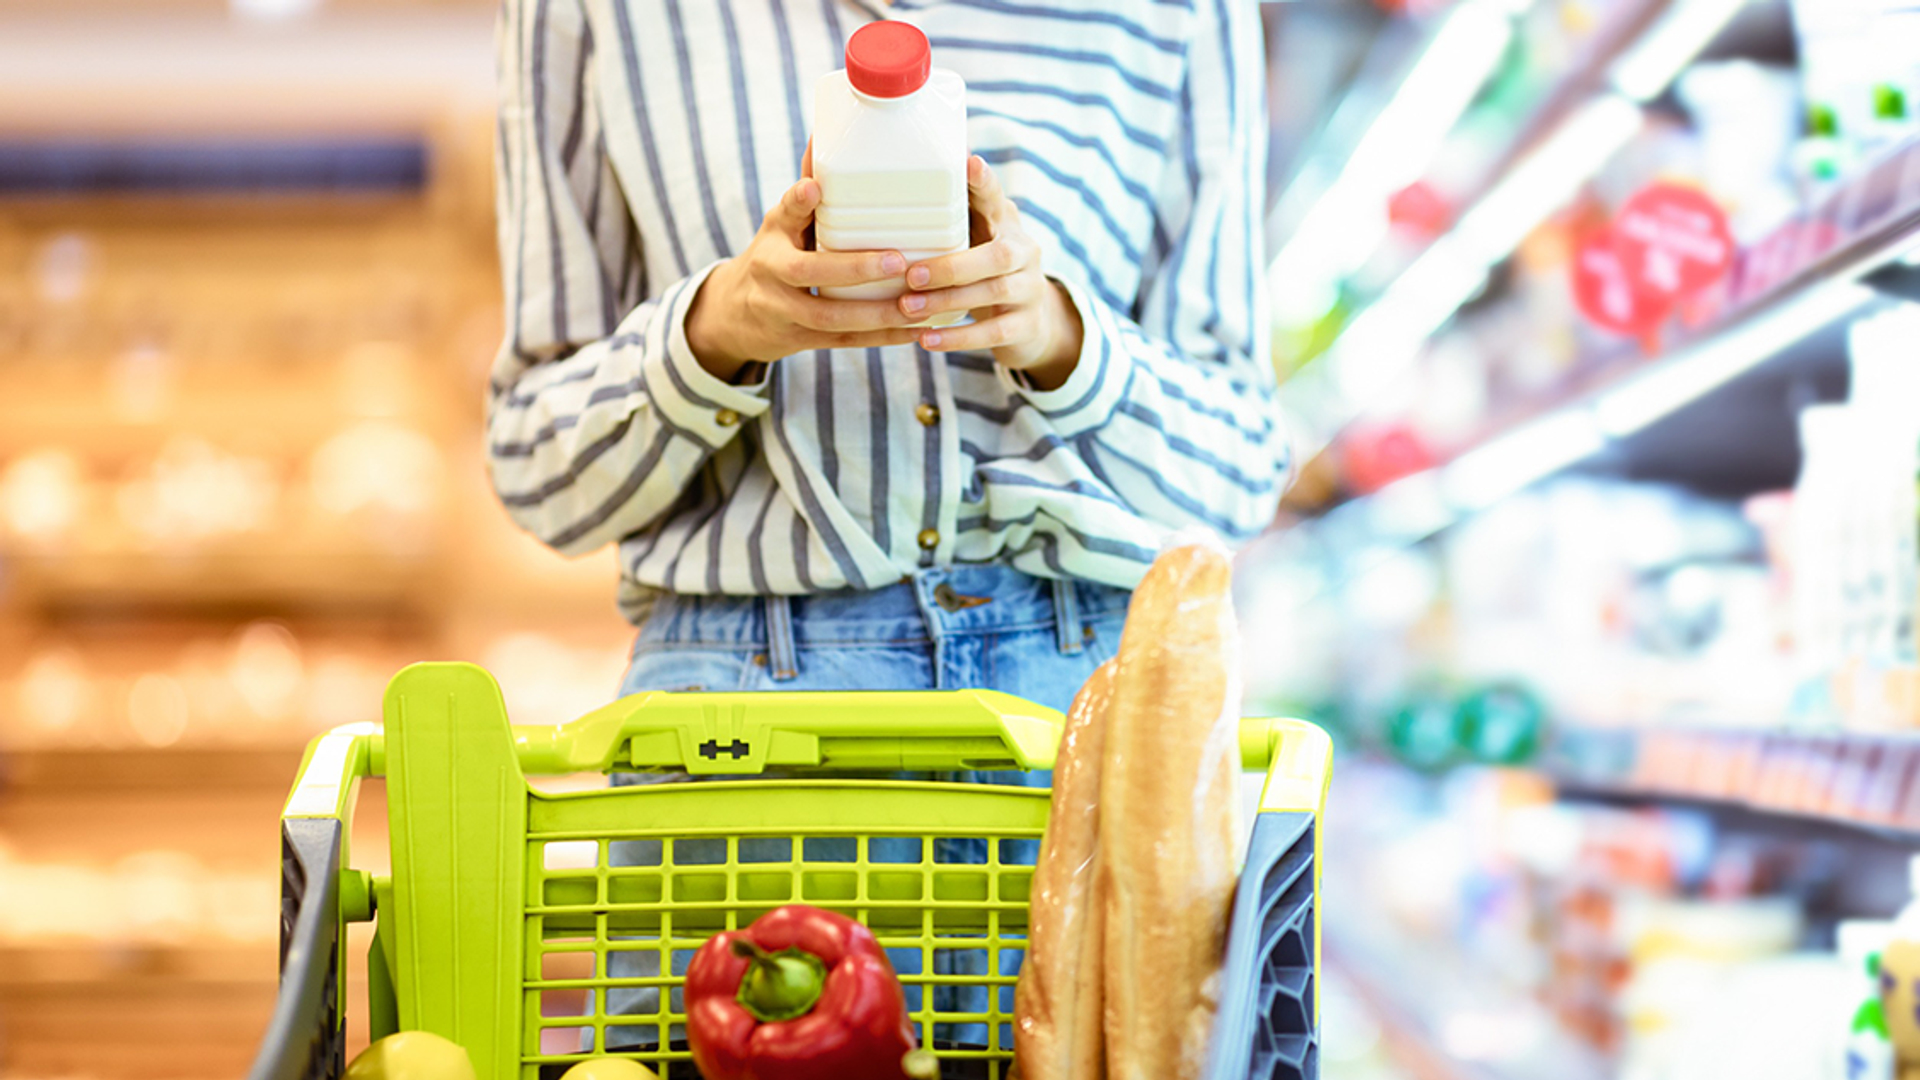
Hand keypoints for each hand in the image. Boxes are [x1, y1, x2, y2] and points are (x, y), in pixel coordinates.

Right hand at [685, 169, 921, 379]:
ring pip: (830, 316)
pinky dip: (881, 338)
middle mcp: (772, 273)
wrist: (734, 313)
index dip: (798, 202)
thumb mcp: (781, 223)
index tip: (813, 187)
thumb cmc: (773, 255)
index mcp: (772, 236)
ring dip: (877, 313)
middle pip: (808, 272)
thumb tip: (823, 134)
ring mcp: (784, 311)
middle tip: (898, 260)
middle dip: (854, 269)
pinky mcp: (801, 340)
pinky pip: (844, 341)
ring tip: (916, 303)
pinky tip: (914, 331)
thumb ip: (808, 193)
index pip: (783, 213)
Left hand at [900, 156, 1083, 390]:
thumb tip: (901, 179)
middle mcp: (1023, 252)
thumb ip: (950, 216)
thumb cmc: (985, 271)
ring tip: (907, 308)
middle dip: (951, 267)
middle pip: (995, 257)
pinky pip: (993, 333)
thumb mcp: (976, 238)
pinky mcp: (1026, 324)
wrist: (1033, 320)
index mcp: (1005, 224)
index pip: (995, 198)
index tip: (969, 163)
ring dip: (947, 301)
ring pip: (992, 293)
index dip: (984, 183)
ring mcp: (1029, 289)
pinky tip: (927, 341)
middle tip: (911, 275)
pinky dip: (958, 338)